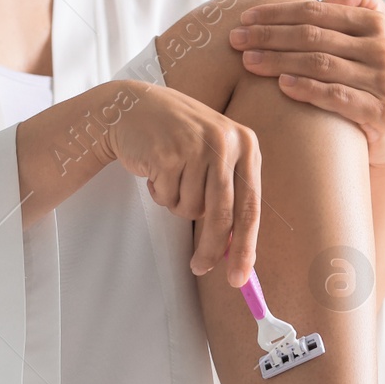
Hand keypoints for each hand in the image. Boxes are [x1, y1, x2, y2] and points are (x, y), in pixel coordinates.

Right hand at [98, 80, 260, 286]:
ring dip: (177, 203)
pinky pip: (168, 198)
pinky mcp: (168, 153)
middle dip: (211, 248)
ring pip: (191, 209)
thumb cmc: (178, 138)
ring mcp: (197, 146)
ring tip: (171, 177)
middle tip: (200, 268)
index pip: (251, 206)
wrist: (133, 107)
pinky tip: (156, 169)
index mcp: (246, 144)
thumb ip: (230, 193)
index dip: (245, 246)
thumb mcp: (214, 155)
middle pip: (223, 216)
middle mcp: (226, 142)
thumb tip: (235, 248)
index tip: (240, 276)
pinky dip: (160, 193)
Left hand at [229, 0, 384, 165]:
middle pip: (314, 37)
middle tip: (236, 40)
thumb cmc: (369, 76)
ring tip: (249, 61)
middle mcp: (383, 49)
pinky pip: (336, 97)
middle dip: (270, 36)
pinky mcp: (380, 112)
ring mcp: (383, 81)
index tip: (246, 18)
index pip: (317, 12)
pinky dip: (307, 89)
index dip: (279, 13)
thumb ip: (357, 3)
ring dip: (279, 61)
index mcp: (376, 23)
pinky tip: (282, 85)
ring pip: (321, 65)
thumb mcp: (370, 35)